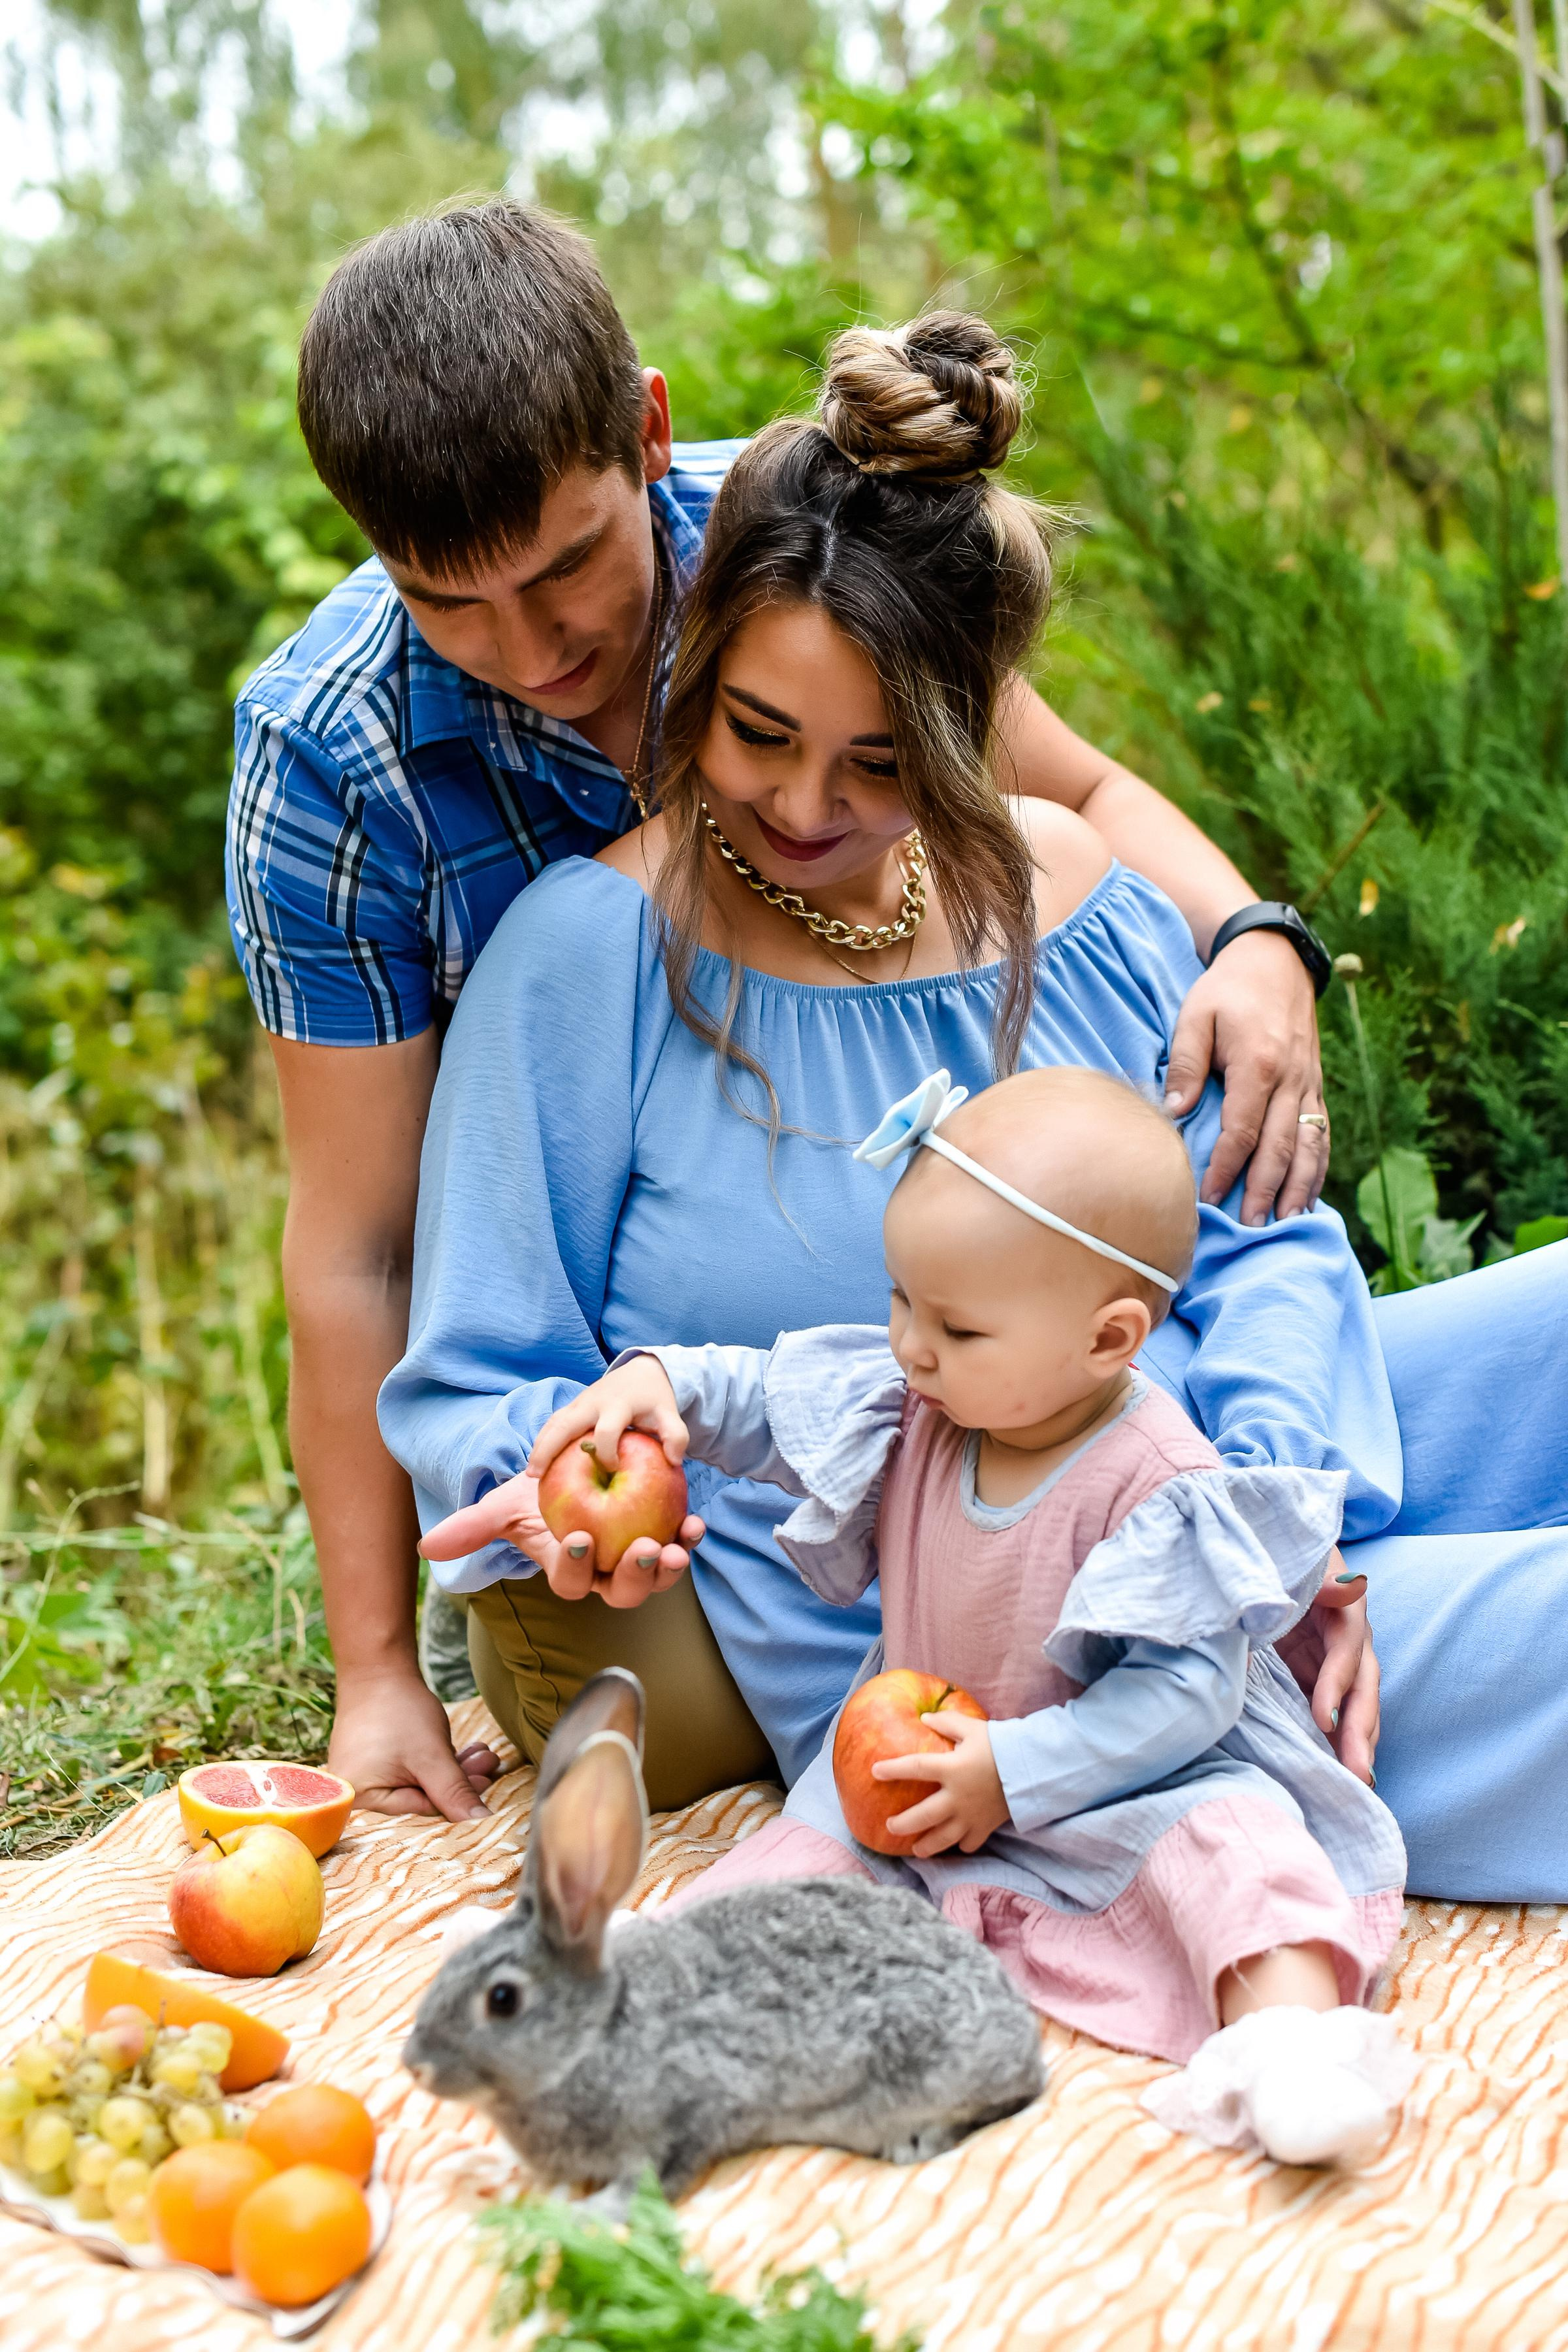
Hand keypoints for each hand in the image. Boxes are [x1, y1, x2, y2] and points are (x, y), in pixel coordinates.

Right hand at [328, 1666, 499, 1820]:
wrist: (377, 1666)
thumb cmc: (398, 1710)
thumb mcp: (431, 1756)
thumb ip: (454, 1792)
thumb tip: (481, 1820)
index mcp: (360, 1798)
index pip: (419, 1810)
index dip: (455, 1798)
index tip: (487, 1782)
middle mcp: (356, 1793)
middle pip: (420, 1797)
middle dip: (458, 1780)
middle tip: (490, 1764)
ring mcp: (364, 1775)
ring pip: (419, 1781)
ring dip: (453, 1769)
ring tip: (483, 1754)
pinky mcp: (374, 1760)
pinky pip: (410, 1769)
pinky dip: (436, 1760)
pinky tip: (464, 1752)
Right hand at [418, 1465, 705, 1610]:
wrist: (569, 1475)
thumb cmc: (533, 1498)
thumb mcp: (502, 1506)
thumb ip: (470, 1529)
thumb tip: (428, 1548)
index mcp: (567, 1572)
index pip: (571, 1582)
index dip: (574, 1568)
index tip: (577, 1541)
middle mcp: (604, 1575)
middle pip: (622, 1591)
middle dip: (636, 1577)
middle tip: (646, 1551)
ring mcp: (636, 1561)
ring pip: (656, 1578)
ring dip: (670, 1567)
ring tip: (677, 1545)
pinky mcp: (663, 1538)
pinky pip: (680, 1544)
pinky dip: (689, 1536)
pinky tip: (694, 1523)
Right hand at [527, 1357, 688, 1482]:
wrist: (642, 1372)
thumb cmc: (655, 1400)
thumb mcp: (670, 1415)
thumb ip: (676, 1436)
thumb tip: (674, 1461)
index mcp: (618, 1405)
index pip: (606, 1431)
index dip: (607, 1453)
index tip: (613, 1469)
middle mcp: (593, 1403)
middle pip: (564, 1425)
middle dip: (549, 1449)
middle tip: (535, 1476)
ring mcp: (579, 1403)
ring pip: (553, 1423)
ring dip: (540, 1446)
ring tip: (531, 1474)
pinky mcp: (573, 1406)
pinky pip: (553, 1423)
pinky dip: (543, 1441)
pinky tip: (538, 1463)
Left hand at [875, 1713, 1009, 1856]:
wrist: (1034, 1768)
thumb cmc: (1001, 1744)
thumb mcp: (973, 1728)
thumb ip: (947, 1722)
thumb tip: (924, 1718)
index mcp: (952, 1768)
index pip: (916, 1767)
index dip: (893, 1769)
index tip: (875, 1771)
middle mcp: (958, 1797)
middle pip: (923, 1816)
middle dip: (903, 1824)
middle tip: (890, 1826)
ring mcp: (972, 1816)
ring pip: (943, 1839)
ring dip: (926, 1846)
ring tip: (915, 1849)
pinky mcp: (986, 1827)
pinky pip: (969, 1843)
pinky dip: (960, 1845)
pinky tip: (953, 1843)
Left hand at [1164, 928, 1327, 1225]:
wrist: (1274, 958)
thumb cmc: (1227, 989)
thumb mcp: (1195, 1016)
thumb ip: (1186, 1064)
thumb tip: (1174, 1112)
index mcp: (1258, 1065)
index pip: (1243, 1131)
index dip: (1227, 1169)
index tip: (1209, 1198)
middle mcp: (1291, 1079)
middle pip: (1280, 1147)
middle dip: (1265, 1190)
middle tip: (1250, 1227)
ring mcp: (1308, 1082)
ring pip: (1309, 1144)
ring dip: (1298, 1186)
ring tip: (1284, 1221)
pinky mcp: (1315, 1083)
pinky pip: (1321, 1131)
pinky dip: (1317, 1165)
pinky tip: (1308, 1193)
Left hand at [1274, 1550, 1379, 1784]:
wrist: (1268, 1548)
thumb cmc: (1282, 1551)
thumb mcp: (1300, 1559)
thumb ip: (1320, 1576)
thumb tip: (1349, 1585)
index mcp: (1346, 1605)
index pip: (1348, 1648)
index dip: (1338, 1683)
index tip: (1324, 1720)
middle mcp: (1350, 1636)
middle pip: (1363, 1685)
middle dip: (1362, 1731)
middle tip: (1358, 1774)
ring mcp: (1337, 1658)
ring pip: (1356, 1705)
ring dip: (1358, 1744)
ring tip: (1356, 1785)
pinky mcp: (1317, 1673)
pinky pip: (1334, 1710)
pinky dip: (1337, 1741)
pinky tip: (1336, 1773)